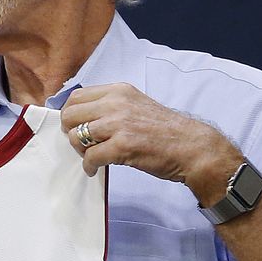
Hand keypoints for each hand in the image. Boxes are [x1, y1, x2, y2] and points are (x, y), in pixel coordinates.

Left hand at [59, 84, 239, 199]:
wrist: (191, 147)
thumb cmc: (164, 130)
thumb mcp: (135, 105)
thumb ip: (111, 106)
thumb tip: (81, 116)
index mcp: (118, 91)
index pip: (76, 97)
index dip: (70, 114)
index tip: (74, 127)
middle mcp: (116, 103)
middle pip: (70, 115)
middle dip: (70, 132)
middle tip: (81, 144)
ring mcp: (119, 124)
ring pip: (76, 136)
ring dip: (80, 150)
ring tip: (91, 156)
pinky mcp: (122, 146)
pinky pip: (90, 157)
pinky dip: (89, 166)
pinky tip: (95, 169)